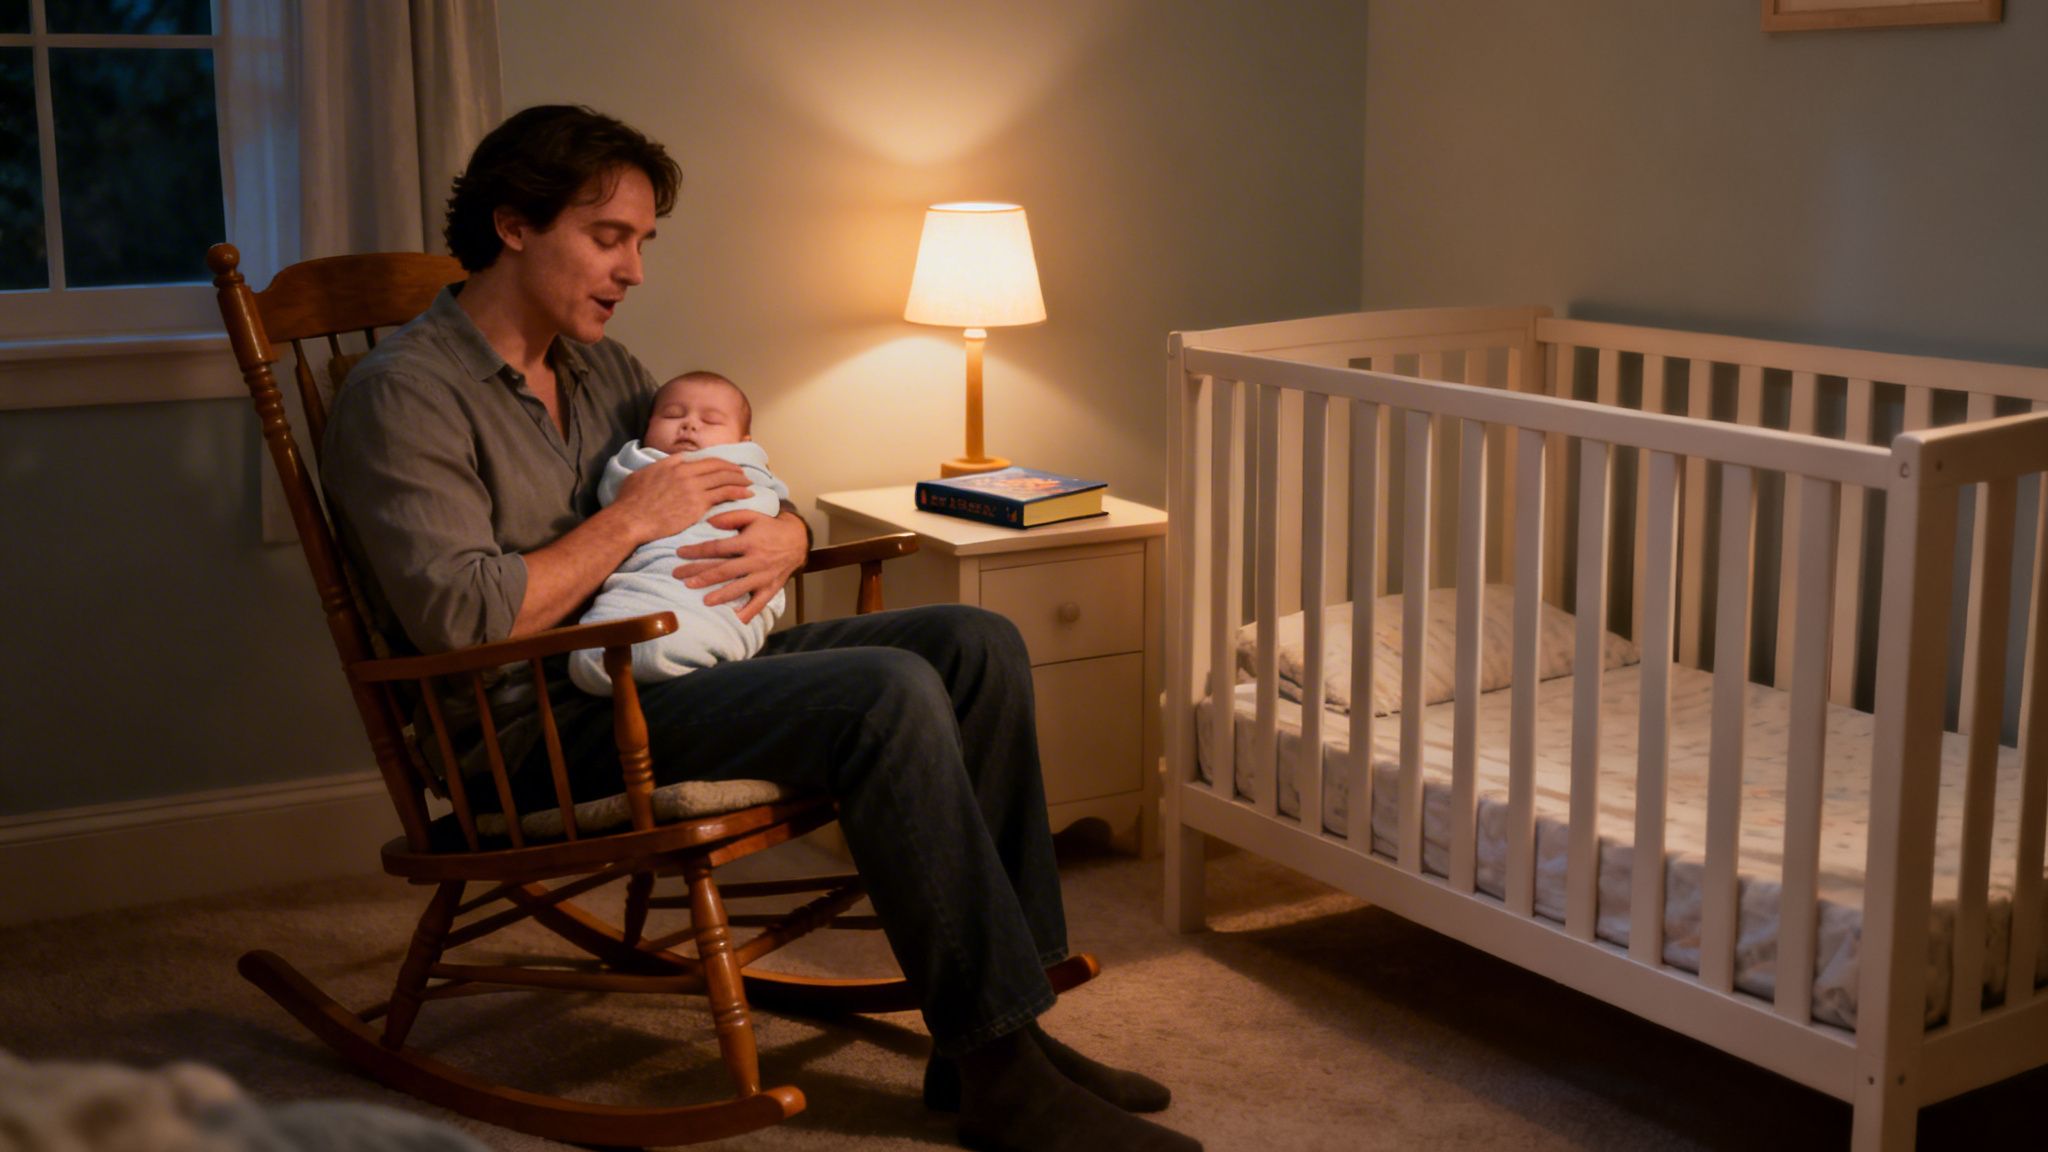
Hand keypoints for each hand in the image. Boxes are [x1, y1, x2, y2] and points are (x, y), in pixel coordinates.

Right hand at [610, 455, 752, 541]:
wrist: (631, 520)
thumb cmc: (629, 502)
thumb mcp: (640, 476)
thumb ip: (656, 469)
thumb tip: (661, 466)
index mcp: (672, 464)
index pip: (701, 458)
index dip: (716, 462)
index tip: (724, 466)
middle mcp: (685, 471)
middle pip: (716, 465)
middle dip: (732, 468)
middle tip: (742, 473)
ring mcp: (693, 487)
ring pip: (723, 478)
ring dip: (739, 479)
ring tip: (748, 482)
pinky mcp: (698, 504)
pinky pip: (724, 494)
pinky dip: (738, 492)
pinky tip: (747, 494)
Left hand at [673, 506, 808, 623]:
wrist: (798, 540)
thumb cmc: (770, 527)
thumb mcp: (752, 515)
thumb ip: (731, 517)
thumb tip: (708, 522)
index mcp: (748, 542)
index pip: (717, 548)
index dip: (697, 551)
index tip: (680, 553)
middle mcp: (755, 560)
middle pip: (723, 570)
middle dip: (700, 575)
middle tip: (681, 579)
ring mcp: (763, 576)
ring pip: (739, 588)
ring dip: (721, 595)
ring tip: (705, 602)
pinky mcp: (771, 588)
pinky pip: (760, 602)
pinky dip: (749, 612)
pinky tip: (736, 619)